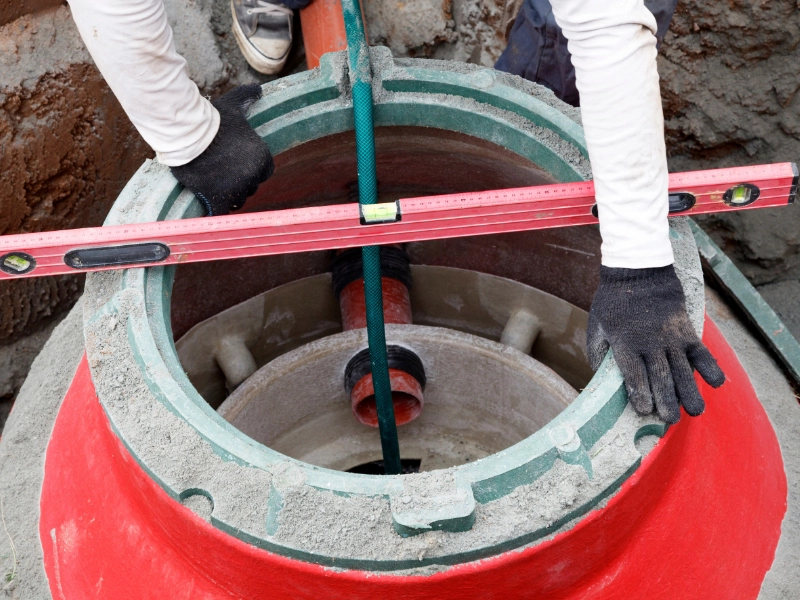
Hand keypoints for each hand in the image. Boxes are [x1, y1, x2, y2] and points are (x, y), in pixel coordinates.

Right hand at [171, 84, 273, 215]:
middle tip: (222, 173)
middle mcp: (253, 175)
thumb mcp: (232, 105)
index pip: (264, 172)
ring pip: (237, 199)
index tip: (237, 166)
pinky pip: (221, 211)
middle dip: (240, 183)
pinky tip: (208, 203)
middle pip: (251, 187)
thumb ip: (247, 97)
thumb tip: (258, 88)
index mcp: (262, 157)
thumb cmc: (210, 119)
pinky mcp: (218, 198)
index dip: (252, 171)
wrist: (186, 131)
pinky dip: (215, 210)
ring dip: (228, 195)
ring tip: (213, 184)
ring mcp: (236, 188)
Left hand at [587, 265, 724, 423]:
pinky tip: (717, 383)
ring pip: (683, 370)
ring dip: (690, 392)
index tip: (645, 412)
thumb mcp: (597, 325)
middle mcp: (650, 343)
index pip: (634, 375)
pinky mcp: (687, 329)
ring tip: (695, 411)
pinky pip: (702, 351)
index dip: (640, 395)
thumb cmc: (613, 301)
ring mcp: (671, 337)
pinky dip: (711, 367)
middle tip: (670, 420)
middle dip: (666, 401)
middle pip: (661, 377)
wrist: (638, 269)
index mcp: (625, 344)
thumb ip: (597, 351)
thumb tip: (597, 376)